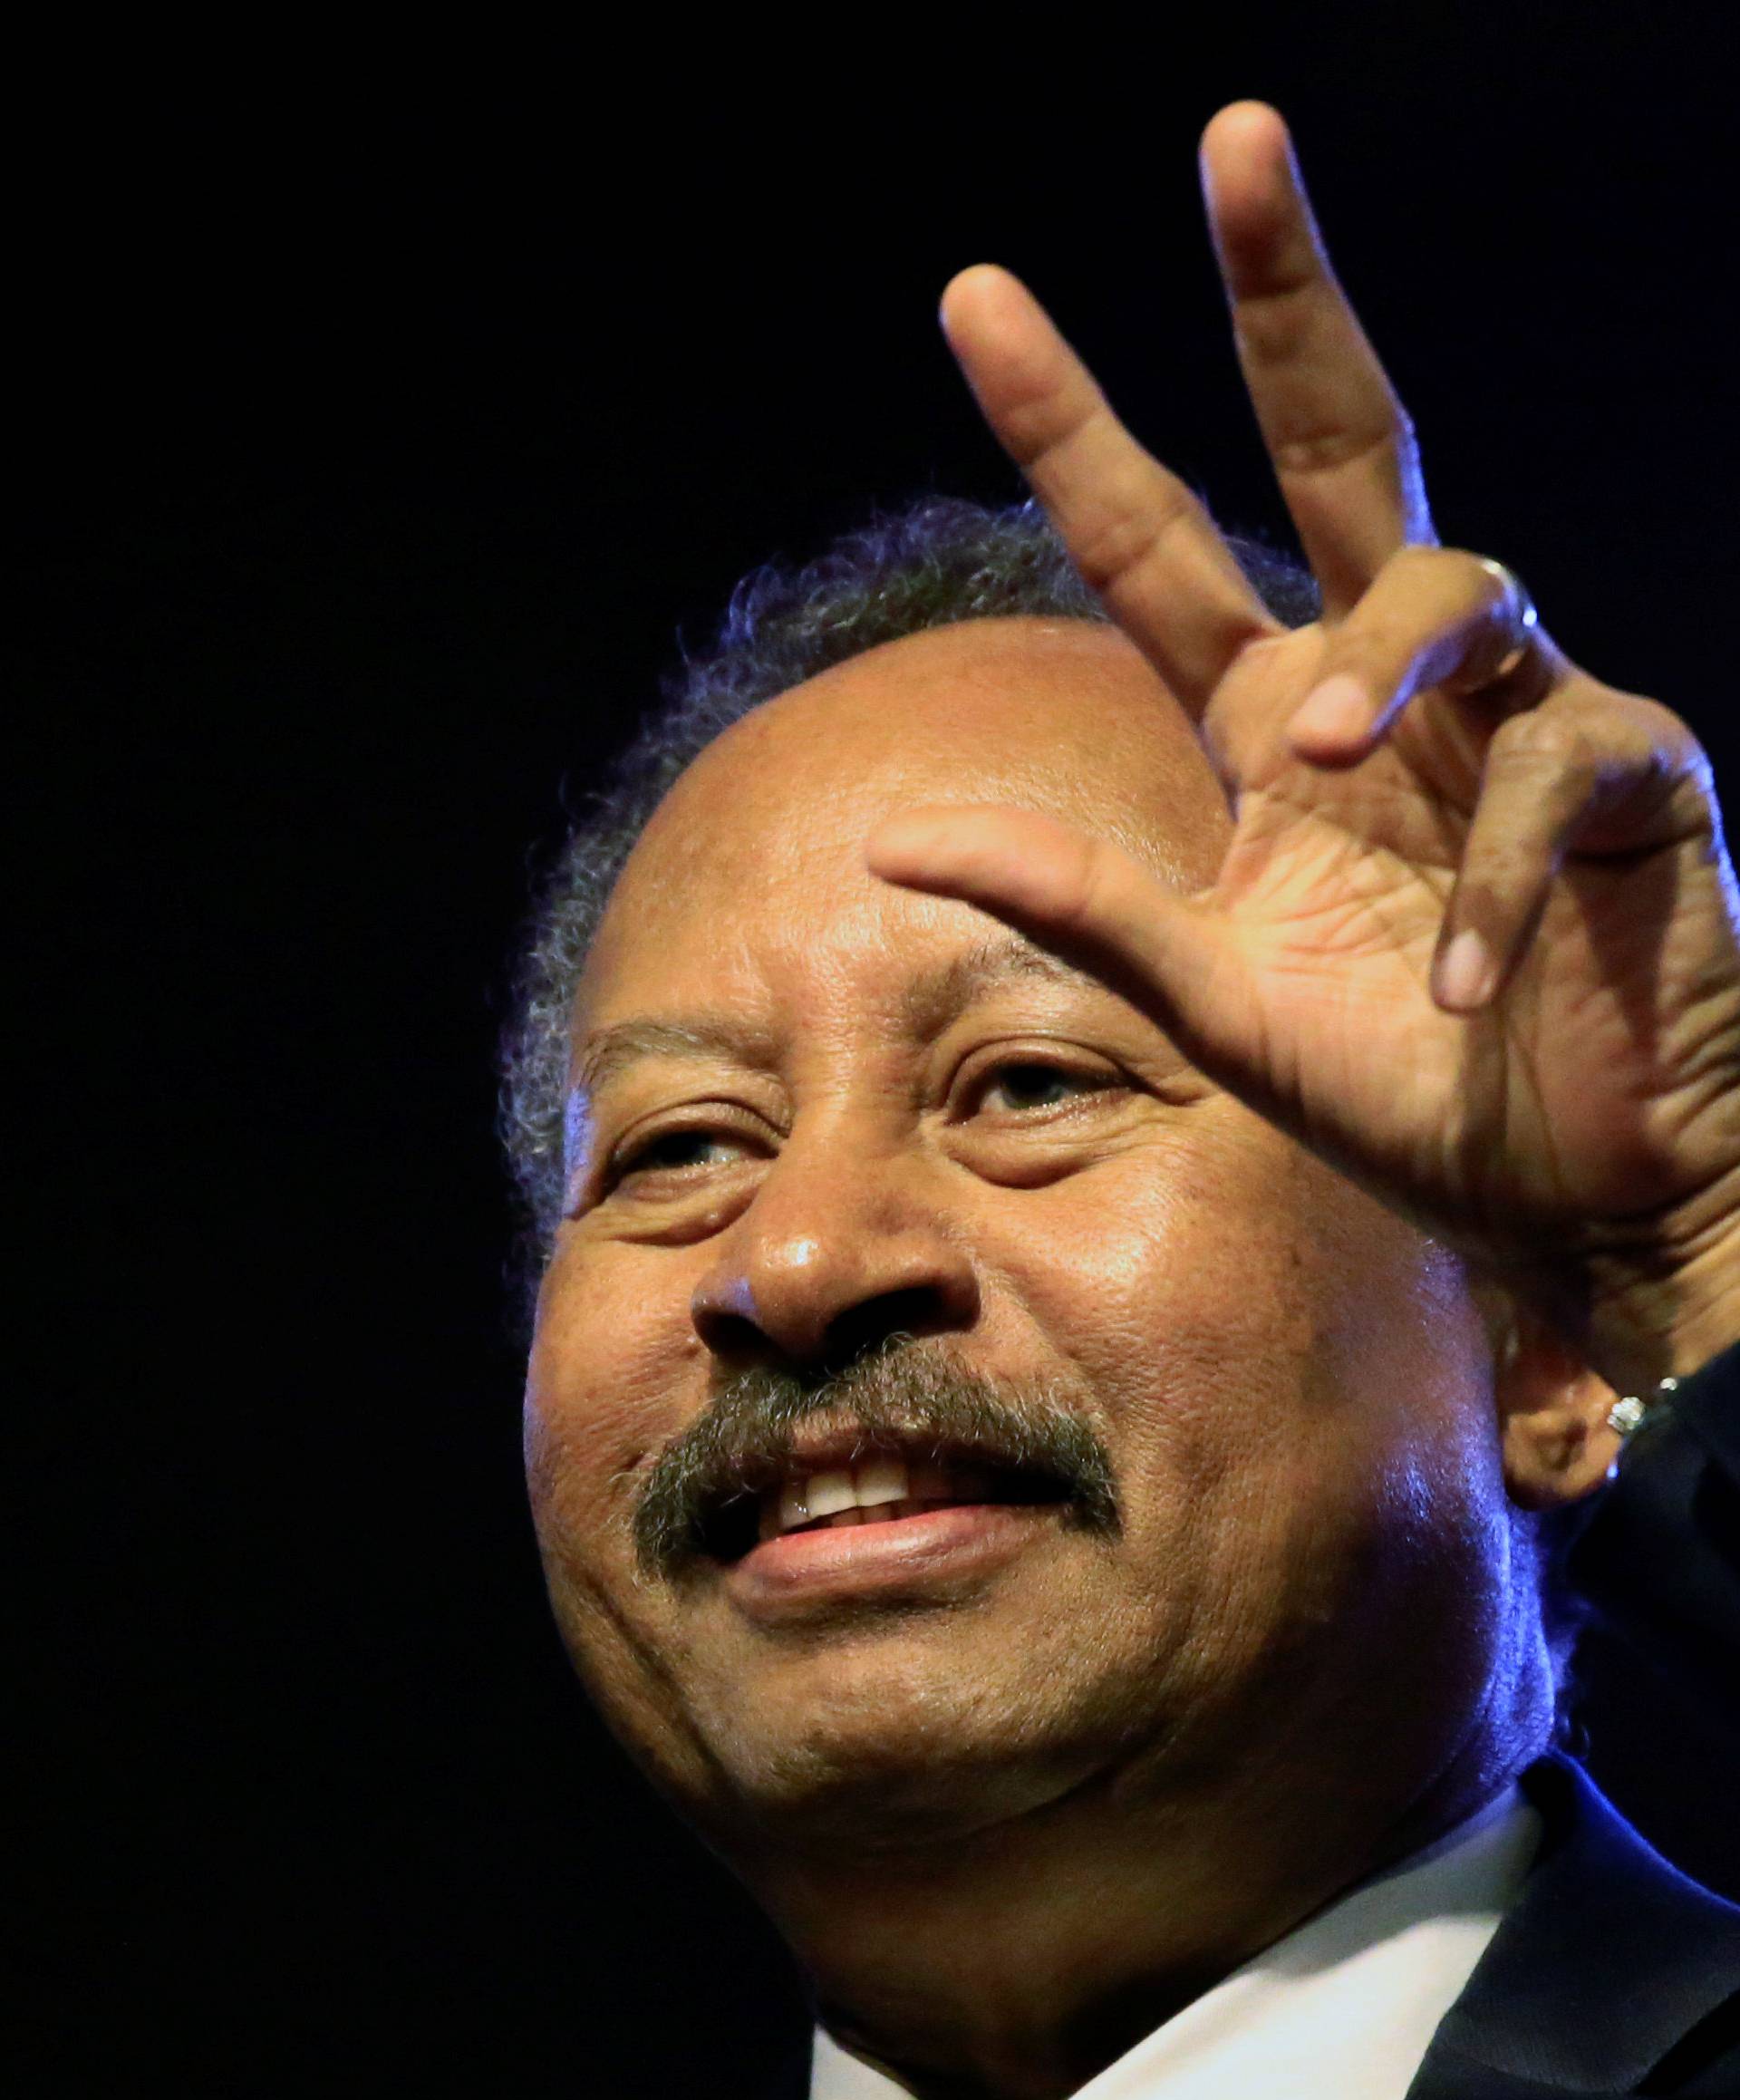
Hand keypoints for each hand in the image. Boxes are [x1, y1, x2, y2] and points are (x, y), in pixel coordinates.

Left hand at [867, 102, 1739, 1395]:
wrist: (1572, 1194)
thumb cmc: (1403, 1094)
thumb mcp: (1211, 1002)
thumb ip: (1075, 907)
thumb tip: (891, 836)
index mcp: (1275, 724)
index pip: (1156, 547)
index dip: (1070, 427)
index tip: (974, 298)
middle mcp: (1391, 691)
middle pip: (1344, 442)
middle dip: (1288, 294)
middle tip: (1233, 138)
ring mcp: (1521, 715)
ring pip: (1458, 578)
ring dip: (1385, 648)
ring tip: (1319, 748)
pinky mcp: (1637, 776)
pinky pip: (1559, 766)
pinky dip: (1490, 880)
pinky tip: (1450, 986)